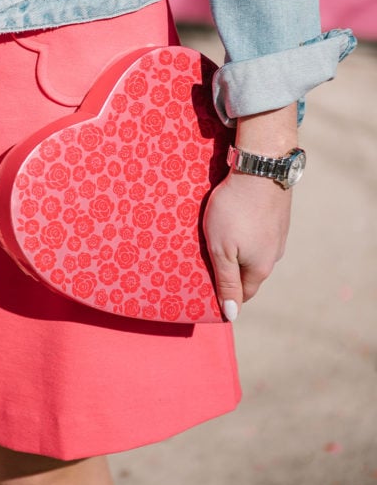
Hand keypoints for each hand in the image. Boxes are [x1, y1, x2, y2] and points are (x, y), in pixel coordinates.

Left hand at [202, 102, 297, 320]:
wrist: (261, 168)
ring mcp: (278, 234)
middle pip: (247, 272)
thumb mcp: (222, 250)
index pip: (242, 294)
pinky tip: (233, 219)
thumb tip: (232, 315)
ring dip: (237, 249)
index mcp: (260, 268)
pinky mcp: (277, 215)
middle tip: (207, 260)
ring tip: (217, 237)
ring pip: (253, 250)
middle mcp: (273, 254)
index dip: (225, 295)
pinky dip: (245, 231)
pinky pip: (258, 232)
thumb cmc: (235, 211)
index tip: (207, 290)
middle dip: (229, 271)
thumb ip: (226, 281)